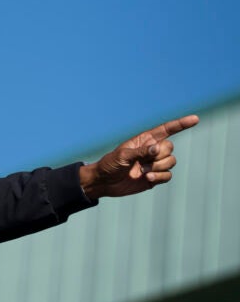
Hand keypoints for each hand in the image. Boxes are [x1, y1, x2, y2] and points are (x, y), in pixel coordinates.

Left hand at [79, 115, 198, 198]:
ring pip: (171, 162)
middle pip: (169, 148)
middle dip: (159, 155)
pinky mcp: (156, 177)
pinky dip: (159, 177)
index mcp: (144, 140)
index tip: (195, 119)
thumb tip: (157, 149)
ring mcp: (154, 163)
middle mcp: (152, 150)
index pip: (166, 130)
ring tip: (142, 171)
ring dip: (157, 167)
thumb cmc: (110, 164)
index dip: (181, 124)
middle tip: (142, 161)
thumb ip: (140, 152)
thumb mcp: (122, 156)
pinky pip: (168, 175)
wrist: (105, 182)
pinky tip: (147, 179)